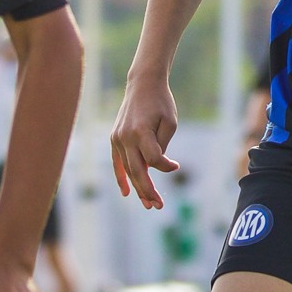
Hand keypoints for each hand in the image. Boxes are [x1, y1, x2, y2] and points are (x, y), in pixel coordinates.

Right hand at [110, 75, 178, 209]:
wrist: (142, 85)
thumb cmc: (161, 103)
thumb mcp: (170, 122)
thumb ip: (162, 145)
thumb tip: (157, 166)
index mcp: (141, 131)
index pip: (154, 159)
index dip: (166, 167)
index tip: (176, 165)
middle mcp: (126, 137)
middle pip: (137, 171)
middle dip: (148, 191)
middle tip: (158, 206)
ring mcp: (117, 139)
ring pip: (128, 170)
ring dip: (138, 188)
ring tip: (148, 203)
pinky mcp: (114, 139)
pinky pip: (117, 163)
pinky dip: (121, 178)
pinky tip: (127, 193)